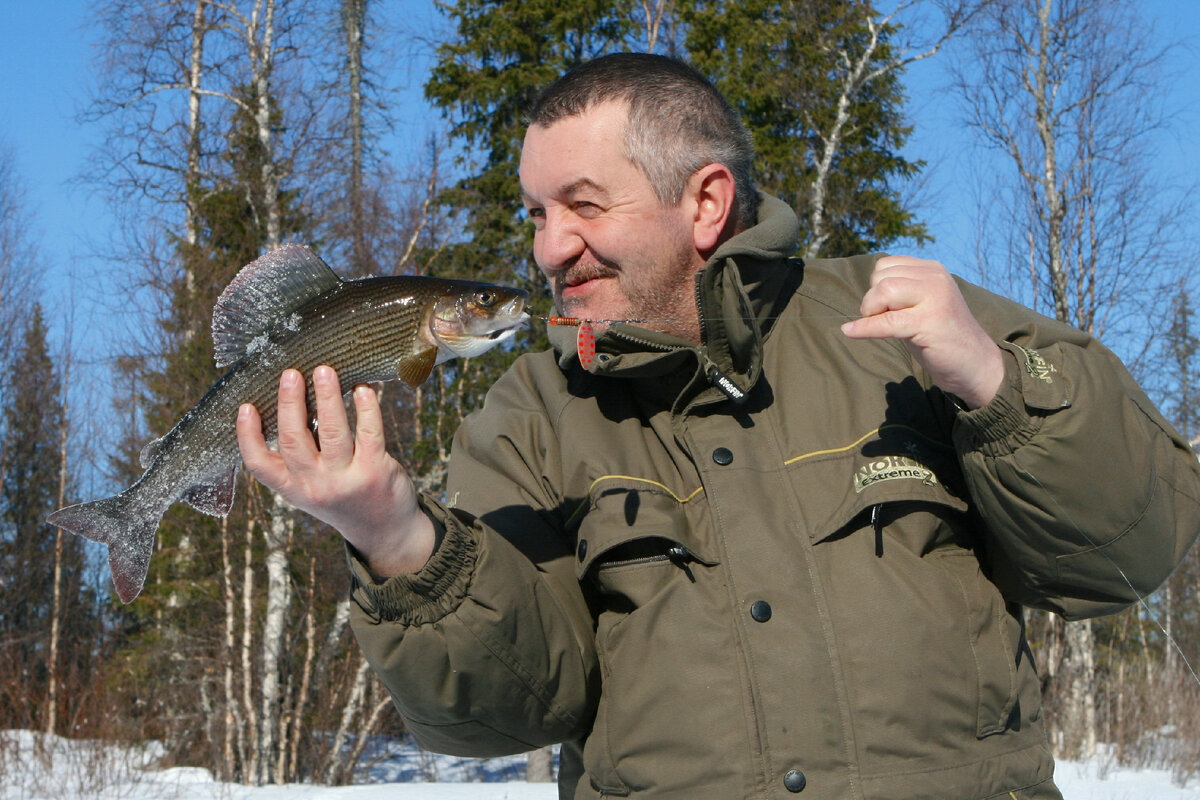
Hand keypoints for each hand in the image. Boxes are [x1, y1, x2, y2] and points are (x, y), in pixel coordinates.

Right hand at [236, 365, 435, 576]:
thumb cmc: (343, 496)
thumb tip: (291, 401)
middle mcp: (316, 485)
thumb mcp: (311, 487)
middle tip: (291, 373)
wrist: (383, 529)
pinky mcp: (375, 471)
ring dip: (328, 397)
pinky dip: (366, 408)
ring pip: (333, 432)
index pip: (260, 465)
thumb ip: (298, 456)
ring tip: (324, 371)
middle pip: (294, 440)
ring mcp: (346, 479)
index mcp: (293, 488)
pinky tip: (362, 389)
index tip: (246, 406)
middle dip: (290, 403)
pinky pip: (369, 433)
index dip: (248, 436)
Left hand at [840, 256, 1003, 408]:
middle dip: (872, 301)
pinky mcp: (929, 321)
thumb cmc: (940, 337)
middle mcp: (935, 278)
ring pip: (883, 291)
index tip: (885, 309)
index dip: (876, 288)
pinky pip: (885, 321)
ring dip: (872, 312)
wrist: (975, 364)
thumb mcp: (920, 305)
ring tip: (887, 328)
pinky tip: (851, 332)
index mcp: (933, 270)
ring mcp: (935, 298)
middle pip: (881, 277)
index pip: (886, 265)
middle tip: (884, 321)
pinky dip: (865, 328)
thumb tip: (865, 295)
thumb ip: (898, 293)